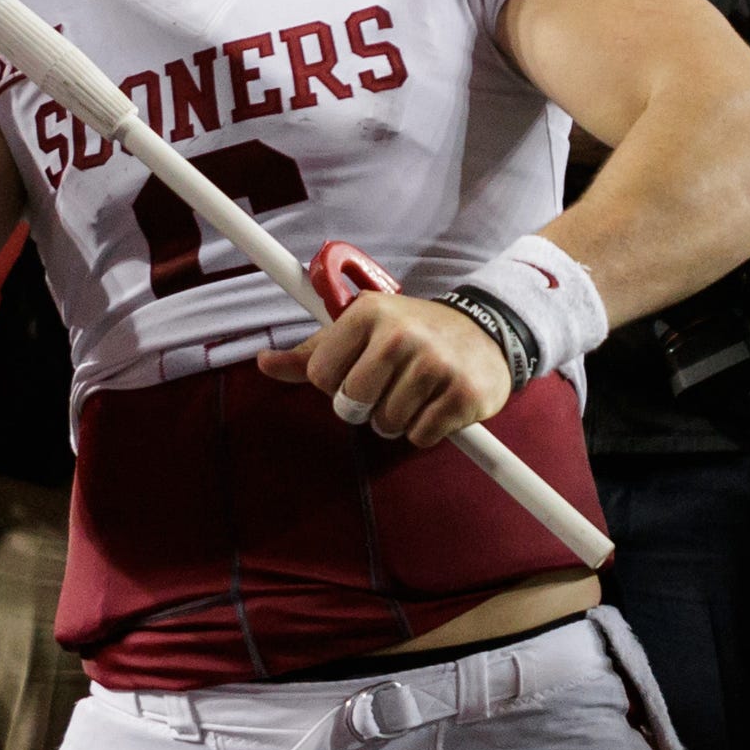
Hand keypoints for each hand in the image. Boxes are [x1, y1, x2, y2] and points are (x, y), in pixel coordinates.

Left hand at [257, 294, 512, 448]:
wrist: (485, 330)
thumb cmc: (409, 333)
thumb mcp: (359, 331)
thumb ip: (310, 353)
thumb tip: (264, 362)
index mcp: (367, 314)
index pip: (320, 375)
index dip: (335, 384)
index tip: (356, 372)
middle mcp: (401, 334)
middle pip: (352, 402)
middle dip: (364, 407)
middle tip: (385, 389)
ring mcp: (435, 362)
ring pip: (386, 423)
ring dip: (395, 420)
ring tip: (414, 393)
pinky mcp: (463, 393)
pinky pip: (420, 435)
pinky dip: (425, 430)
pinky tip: (436, 404)